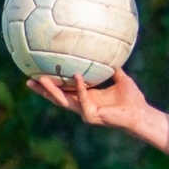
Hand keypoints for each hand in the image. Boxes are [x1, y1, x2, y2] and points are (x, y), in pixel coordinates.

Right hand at [27, 69, 150, 133]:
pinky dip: (80, 87)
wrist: (140, 113)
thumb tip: (112, 52)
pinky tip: (77, 75)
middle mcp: (83, 105)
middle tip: (28, 80)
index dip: (52, 85)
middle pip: (57, 98)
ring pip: (64, 101)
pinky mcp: (92, 116)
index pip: (65, 91)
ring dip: (52, 90)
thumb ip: (114, 68)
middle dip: (42, 90)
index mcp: (87, 97)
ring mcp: (86, 112)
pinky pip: (83, 98)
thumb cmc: (132, 99)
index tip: (38, 74)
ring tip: (40, 79)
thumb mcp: (121, 79)